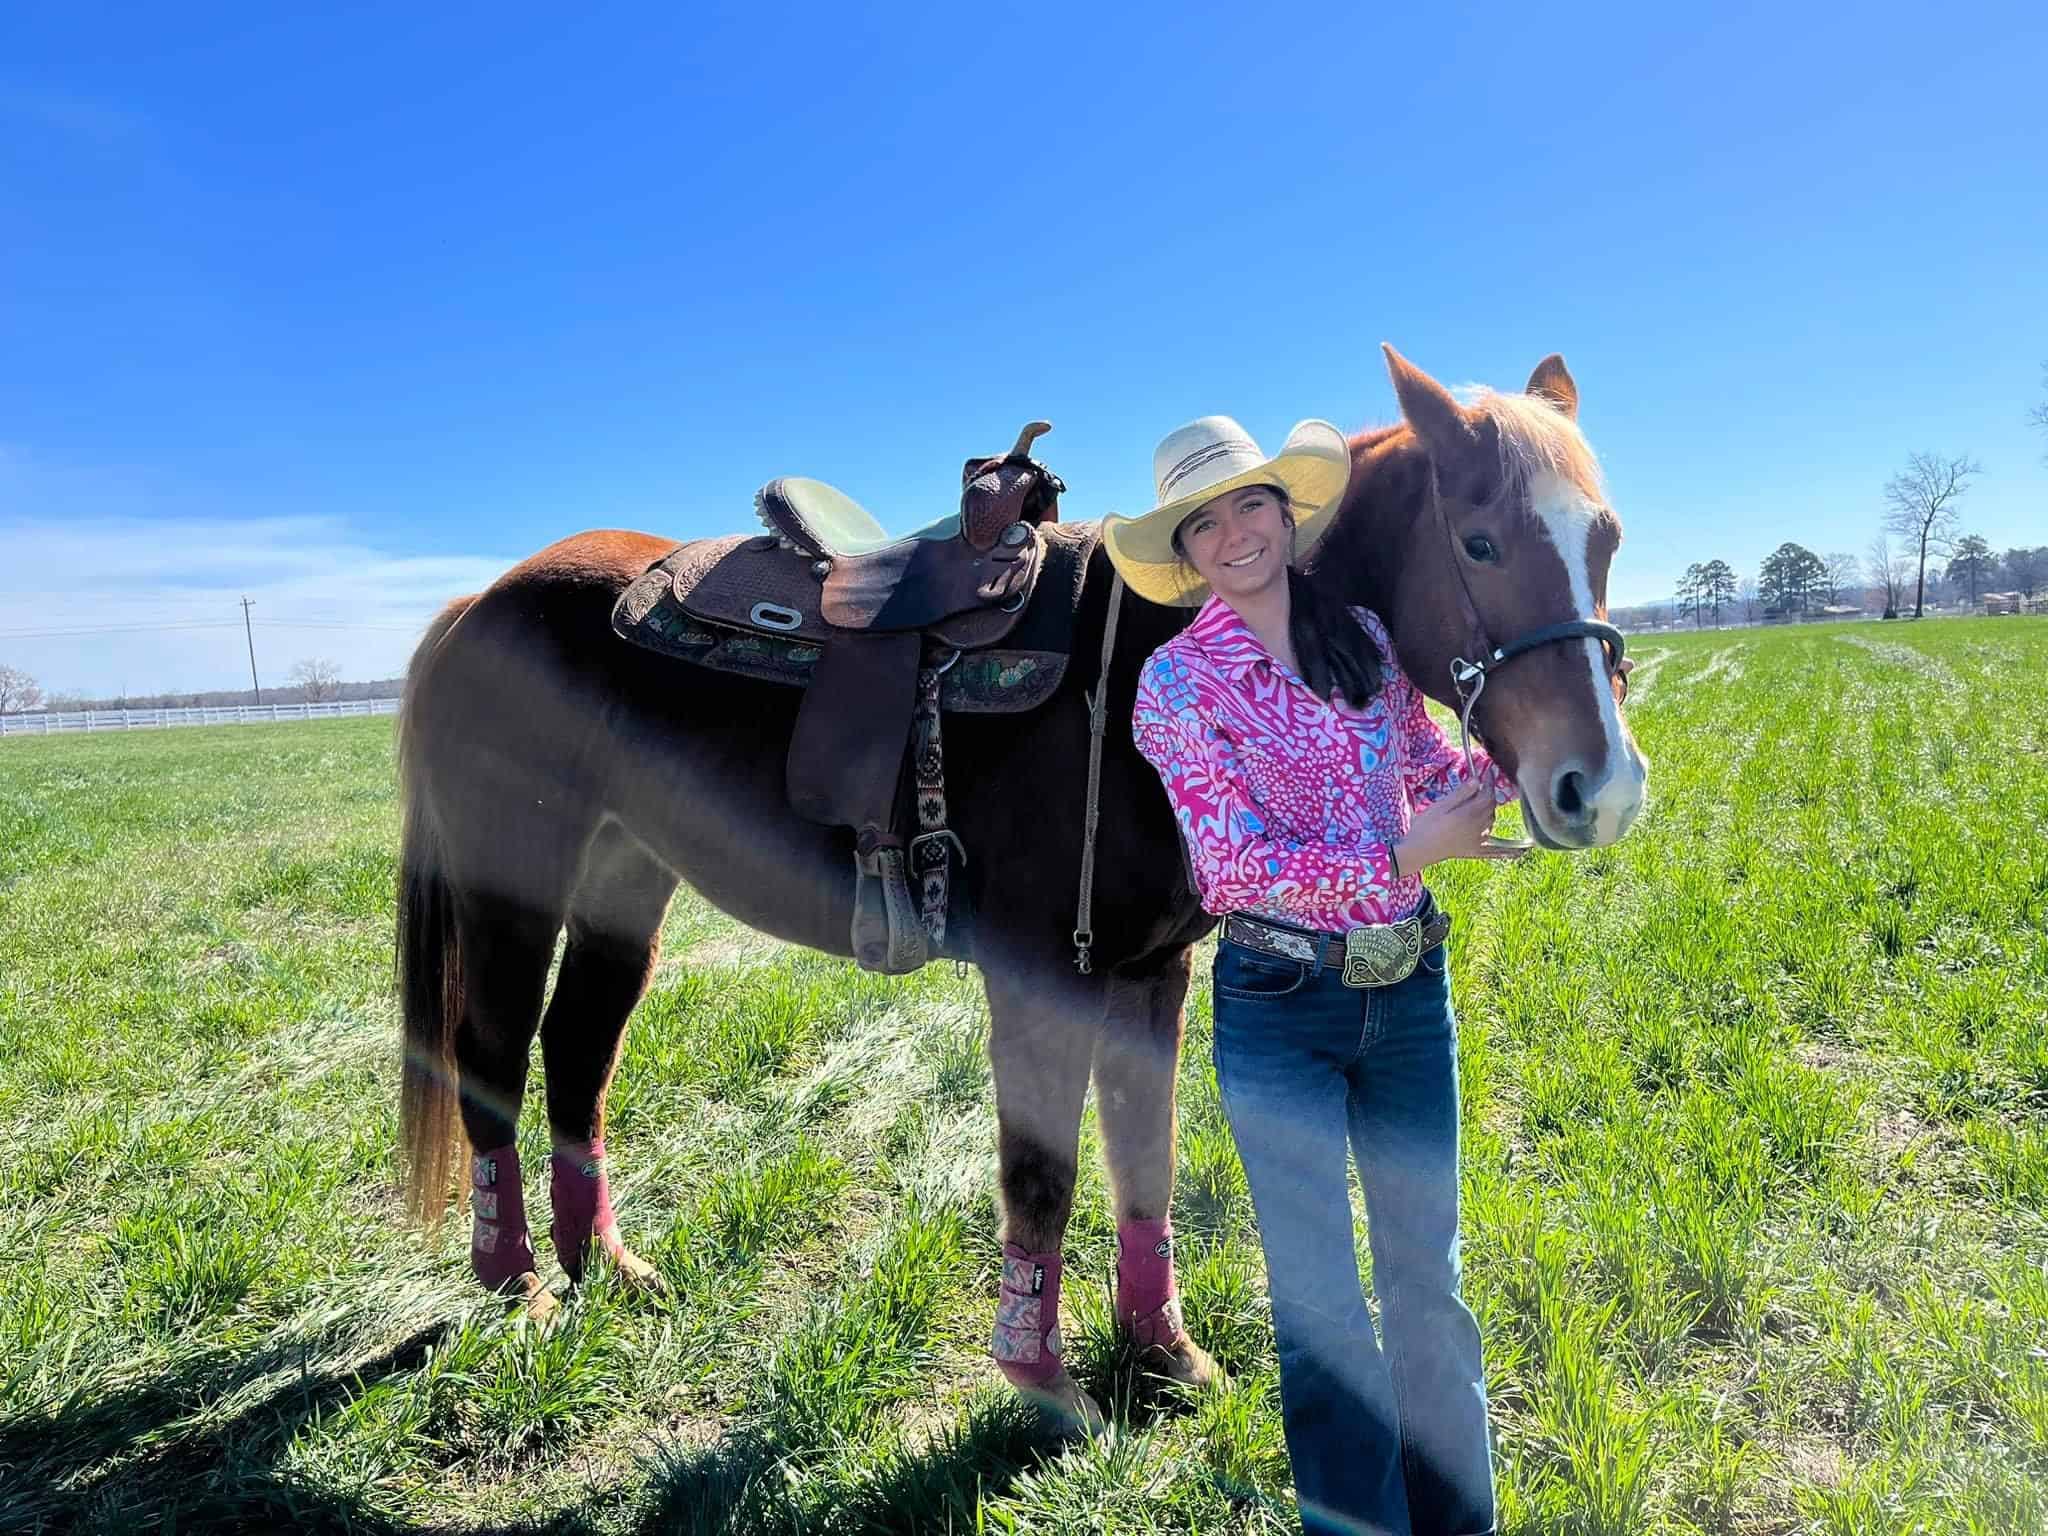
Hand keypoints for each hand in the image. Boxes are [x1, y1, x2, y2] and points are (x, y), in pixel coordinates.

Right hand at [1396, 779, 1528, 872]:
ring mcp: (1479, 840)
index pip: (1488, 794)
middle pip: (1491, 807)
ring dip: (1490, 811)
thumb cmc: (1426, 826)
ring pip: (1492, 821)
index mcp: (1471, 814)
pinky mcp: (1475, 851)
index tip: (1488, 771)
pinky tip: (1520, 853)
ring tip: (1481, 804)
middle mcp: (1480, 827)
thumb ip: (1462, 793)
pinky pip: (1495, 851)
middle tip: (1480, 786)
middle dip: (1488, 795)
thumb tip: (1477, 780)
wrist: (1418, 850)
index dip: (1489, 781)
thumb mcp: (1441, 805)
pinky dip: (1509, 852)